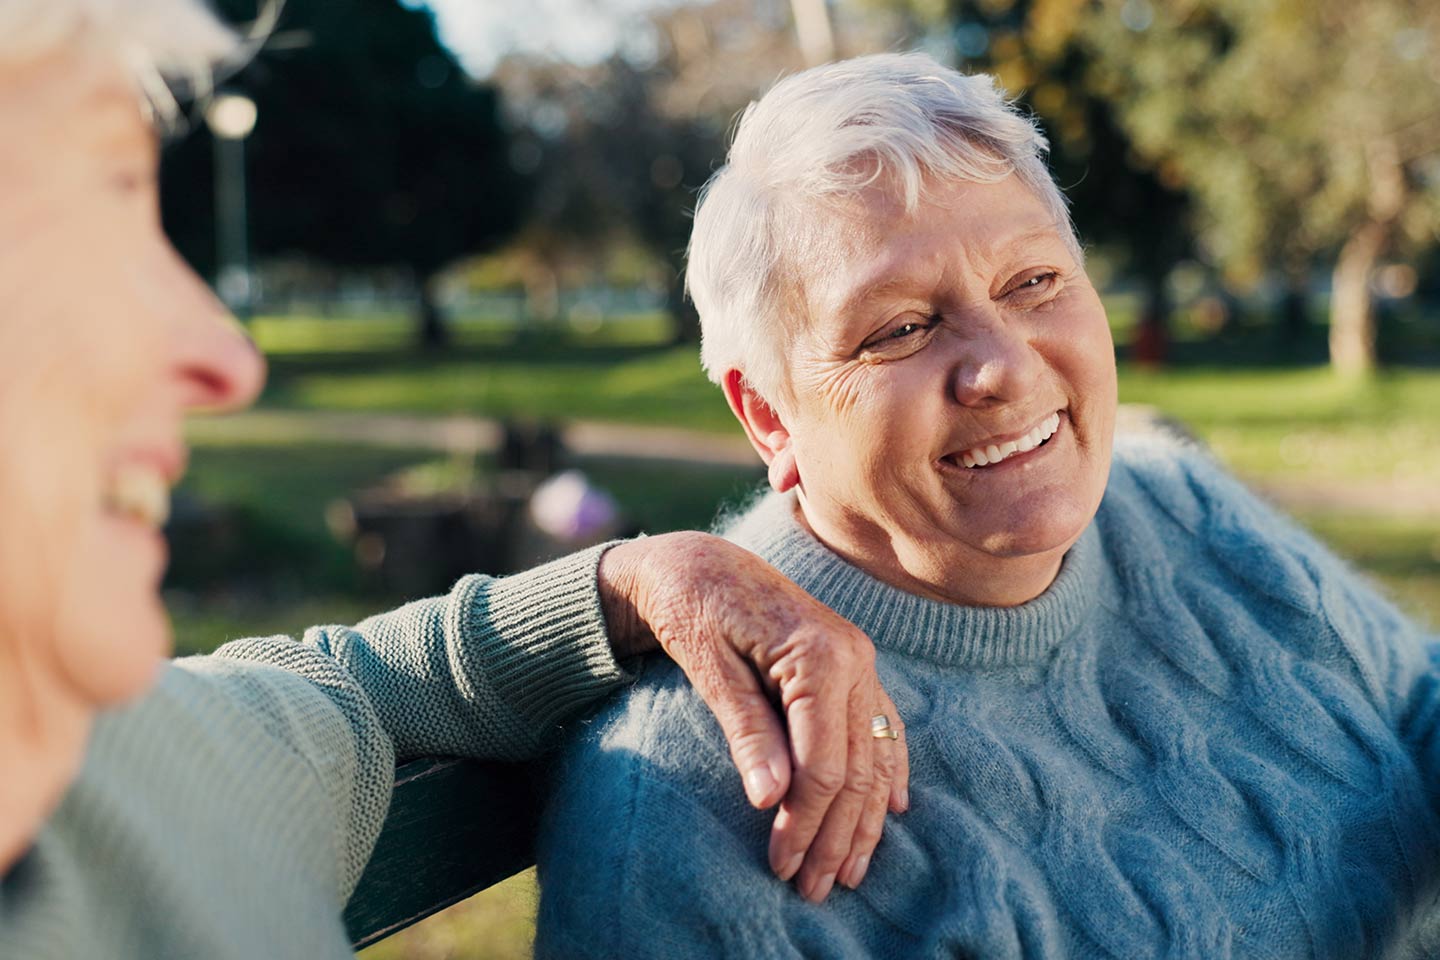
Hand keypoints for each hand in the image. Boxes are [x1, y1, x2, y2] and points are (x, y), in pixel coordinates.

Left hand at [598, 531, 908, 902]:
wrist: (697, 560)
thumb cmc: (693, 609)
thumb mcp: (708, 669)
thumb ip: (746, 730)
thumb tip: (770, 800)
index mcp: (819, 654)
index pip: (823, 764)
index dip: (804, 822)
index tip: (780, 865)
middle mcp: (854, 656)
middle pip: (855, 768)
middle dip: (835, 835)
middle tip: (813, 889)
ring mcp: (860, 659)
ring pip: (875, 755)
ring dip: (864, 818)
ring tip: (850, 872)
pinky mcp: (853, 663)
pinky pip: (882, 726)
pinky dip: (887, 771)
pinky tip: (892, 810)